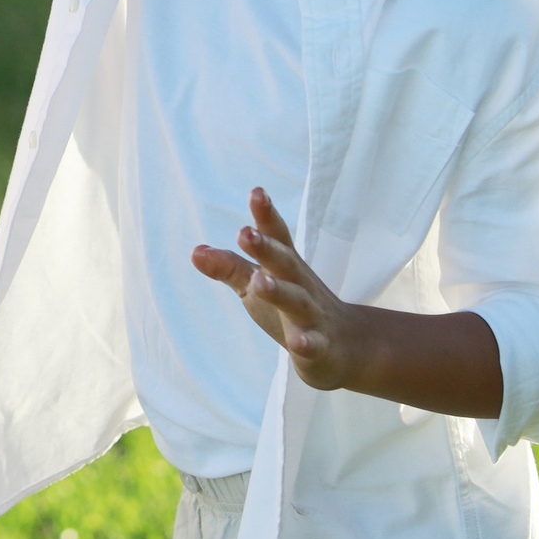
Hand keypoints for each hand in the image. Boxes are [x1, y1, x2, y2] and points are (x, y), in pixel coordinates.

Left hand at [191, 188, 361, 391]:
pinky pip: (313, 344)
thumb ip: (229, 267)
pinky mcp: (319, 346)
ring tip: (260, 282)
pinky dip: (307, 343)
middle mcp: (300, 284)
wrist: (343, 345)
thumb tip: (195, 251)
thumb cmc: (290, 305)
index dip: (266, 215)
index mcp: (285, 266)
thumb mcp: (257, 283)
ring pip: (296, 301)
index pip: (277, 237)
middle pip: (285, 263)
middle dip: (267, 248)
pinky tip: (297, 342)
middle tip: (245, 233)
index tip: (256, 192)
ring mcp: (312, 315)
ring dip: (279, 291)